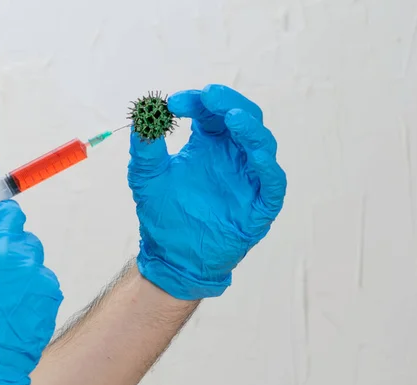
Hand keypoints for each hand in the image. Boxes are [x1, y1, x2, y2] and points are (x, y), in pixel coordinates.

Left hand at [128, 84, 286, 299]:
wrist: (172, 256)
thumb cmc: (163, 214)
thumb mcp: (147, 176)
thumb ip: (145, 146)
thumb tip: (143, 113)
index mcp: (209, 145)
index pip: (212, 112)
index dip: (198, 101)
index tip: (173, 104)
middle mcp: (232, 157)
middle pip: (244, 118)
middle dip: (228, 103)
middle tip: (208, 96)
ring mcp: (248, 180)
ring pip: (262, 145)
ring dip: (250, 129)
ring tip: (232, 118)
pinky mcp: (259, 206)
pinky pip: (273, 183)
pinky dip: (268, 167)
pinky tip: (256, 155)